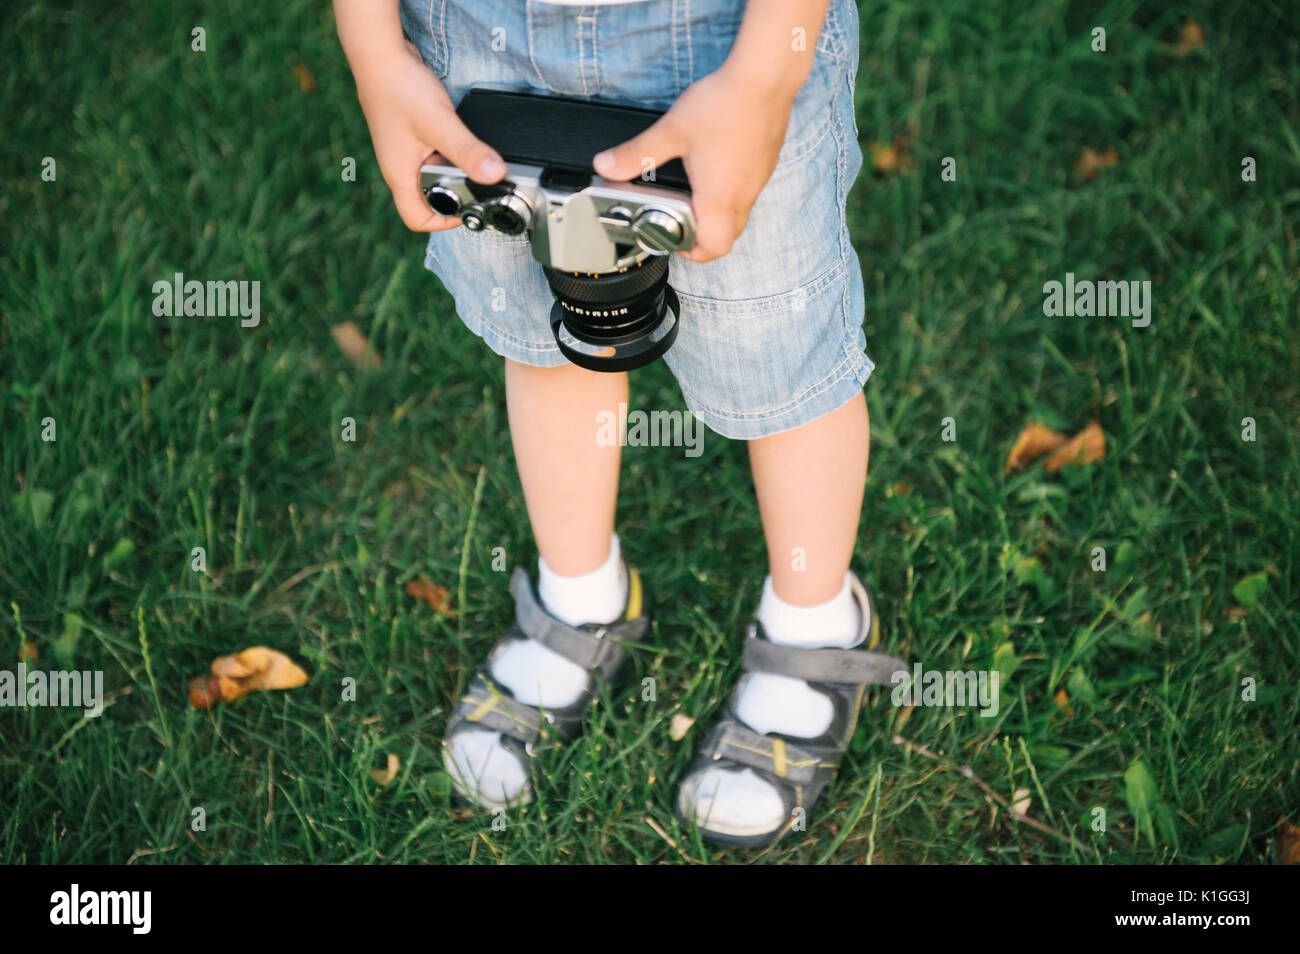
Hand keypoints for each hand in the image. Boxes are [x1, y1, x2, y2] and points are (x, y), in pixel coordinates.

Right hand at [351, 40, 505, 231]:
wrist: (380, 54)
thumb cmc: (398, 88)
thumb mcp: (440, 124)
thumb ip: (468, 151)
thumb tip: (494, 175)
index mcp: (400, 176)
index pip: (416, 219)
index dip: (442, 223)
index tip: (466, 208)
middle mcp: (399, 168)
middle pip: (427, 200)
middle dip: (452, 194)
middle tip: (473, 180)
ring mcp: (404, 152)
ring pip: (431, 177)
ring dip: (452, 172)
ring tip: (468, 157)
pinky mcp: (411, 136)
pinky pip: (432, 156)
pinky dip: (448, 153)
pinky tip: (459, 138)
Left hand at [592, 64, 796, 262]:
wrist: (766, 77)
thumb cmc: (725, 104)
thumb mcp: (671, 131)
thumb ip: (636, 153)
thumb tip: (607, 166)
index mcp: (719, 196)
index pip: (713, 248)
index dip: (693, 253)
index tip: (675, 241)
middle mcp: (743, 194)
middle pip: (727, 238)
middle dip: (703, 239)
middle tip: (682, 224)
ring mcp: (757, 180)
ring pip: (739, 216)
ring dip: (717, 217)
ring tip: (694, 196)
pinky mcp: (764, 165)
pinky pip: (748, 194)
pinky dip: (730, 195)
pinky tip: (714, 170)